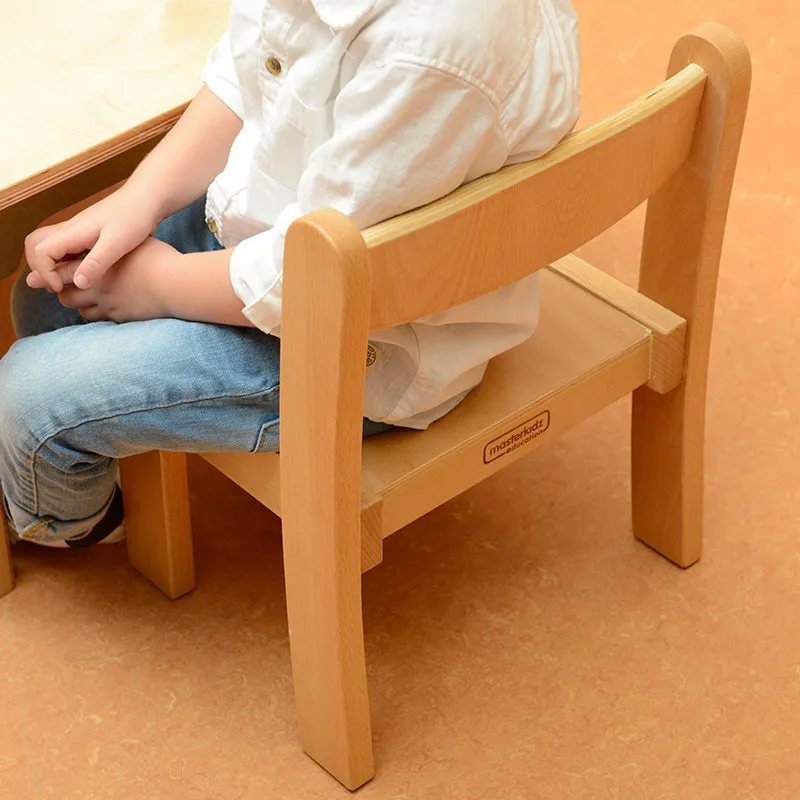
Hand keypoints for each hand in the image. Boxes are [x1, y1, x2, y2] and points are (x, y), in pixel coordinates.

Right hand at [25, 186, 159, 292]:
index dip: (44, 273)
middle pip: (36, 245)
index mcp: (73, 231)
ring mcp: (79, 231)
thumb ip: (96, 263)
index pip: (39, 251)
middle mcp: (71, 230)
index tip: (60, 287)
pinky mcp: (90, 234)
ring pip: (50, 246)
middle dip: (38, 267)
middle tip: (55, 286)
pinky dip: (66, 262)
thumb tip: (78, 283)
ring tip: (65, 283)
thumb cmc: (134, 217)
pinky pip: (67, 248)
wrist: (147, 199)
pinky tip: (83, 275)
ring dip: (51, 265)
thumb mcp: (116, 244)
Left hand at [57, 237, 179, 322]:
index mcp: (96, 266)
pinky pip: (102, 321)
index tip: (62, 272)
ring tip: (93, 299)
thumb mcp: (134, 243)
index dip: (58, 272)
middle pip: (66, 297)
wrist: (174, 284)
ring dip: (83, 306)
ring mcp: (108, 305)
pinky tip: (111, 307)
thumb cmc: (158, 259)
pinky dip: (102, 314)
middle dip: (66, 293)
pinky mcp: (122, 317)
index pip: (63, 271)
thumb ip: (116, 246)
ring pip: (82, 312)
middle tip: (76, 288)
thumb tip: (113, 244)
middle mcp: (97, 288)